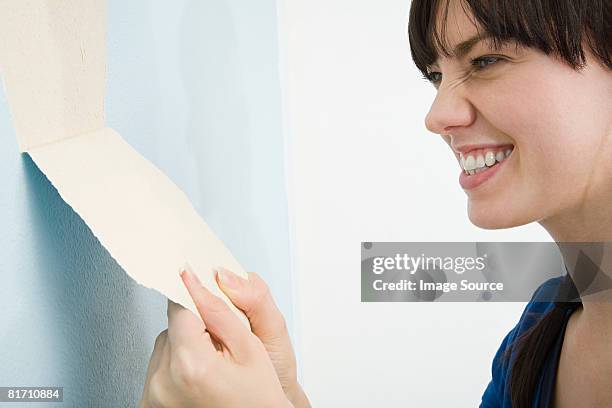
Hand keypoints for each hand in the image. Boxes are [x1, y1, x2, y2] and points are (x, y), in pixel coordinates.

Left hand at [140, 267, 292, 407]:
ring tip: (212, 367)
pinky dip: (176, 370)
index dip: (195, 298)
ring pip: (165, 348)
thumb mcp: (249, 348)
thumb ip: (219, 310)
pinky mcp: (149, 405)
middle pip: (171, 328)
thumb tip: (196, 280)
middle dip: (194, 329)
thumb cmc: (258, 399)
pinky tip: (200, 380)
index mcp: (191, 364)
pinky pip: (158, 370)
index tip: (205, 297)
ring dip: (185, 349)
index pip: (179, 306)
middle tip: (222, 346)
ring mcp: (154, 397)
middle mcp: (164, 382)